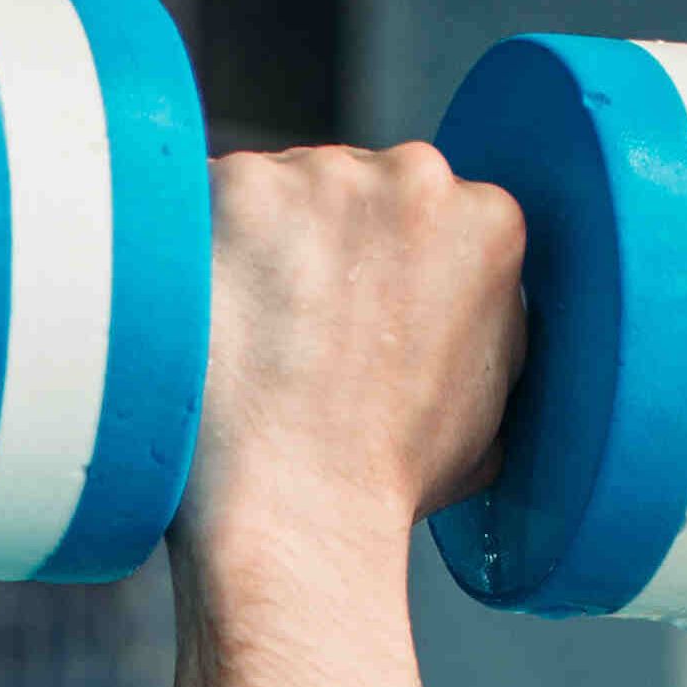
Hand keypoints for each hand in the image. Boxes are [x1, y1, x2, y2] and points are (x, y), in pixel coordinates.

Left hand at [183, 142, 525, 582]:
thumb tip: (467, 307)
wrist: (297, 511)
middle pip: (351, 187)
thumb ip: (492, 330)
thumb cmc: (386, 483)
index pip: (419, 213)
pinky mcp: (234, 188)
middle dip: (320, 244)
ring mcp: (321, 175)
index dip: (374, 266)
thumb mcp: (489, 408)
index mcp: (490, 223)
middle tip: (288, 329)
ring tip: (242, 337)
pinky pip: (201, 202)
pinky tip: (201, 321)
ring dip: (257, 246)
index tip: (343, 317)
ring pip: (277, 191)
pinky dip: (194, 253)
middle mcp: (415, 177)